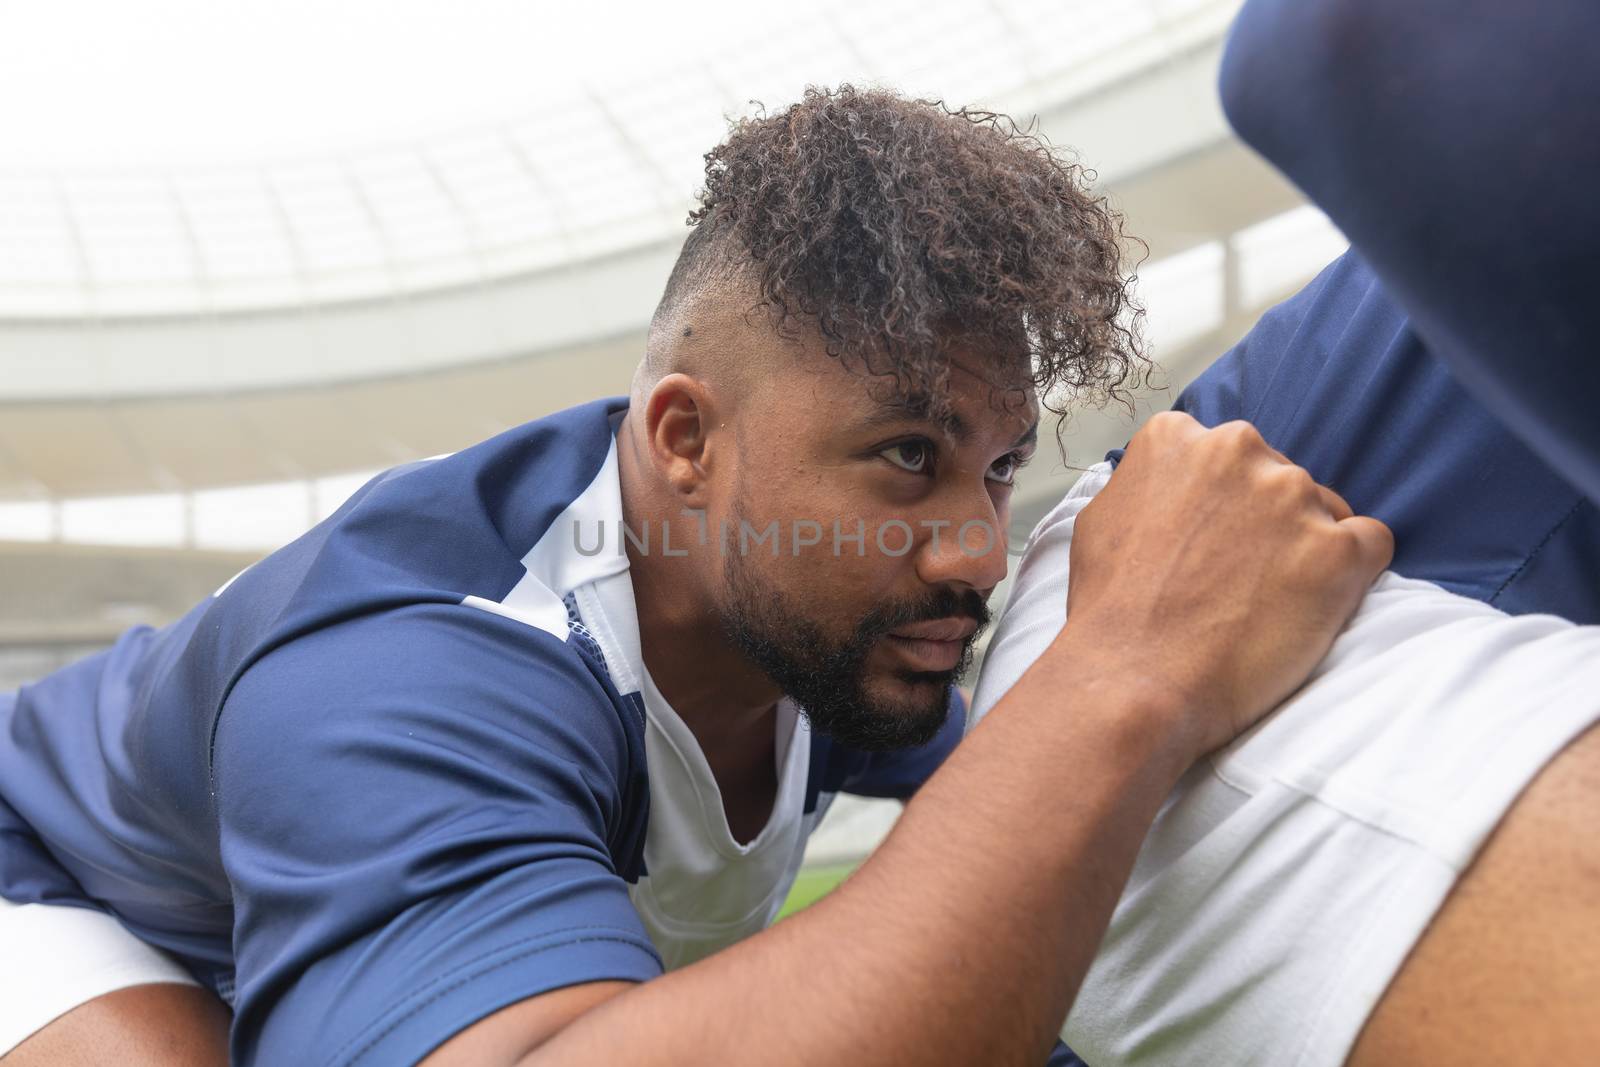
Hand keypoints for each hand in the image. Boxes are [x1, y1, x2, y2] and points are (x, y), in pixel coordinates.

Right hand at [1061, 412, 1391, 757]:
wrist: (1133, 682)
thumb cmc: (1110, 613)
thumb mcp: (1102, 519)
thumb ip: (1147, 484)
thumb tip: (1172, 484)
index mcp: (1177, 438)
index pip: (1226, 453)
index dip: (1223, 503)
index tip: (1213, 541)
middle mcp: (1237, 450)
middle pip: (1278, 476)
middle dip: (1267, 521)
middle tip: (1239, 578)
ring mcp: (1292, 496)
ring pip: (1325, 508)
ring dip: (1306, 548)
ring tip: (1267, 603)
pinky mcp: (1338, 551)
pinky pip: (1372, 542)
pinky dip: (1353, 572)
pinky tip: (1316, 604)